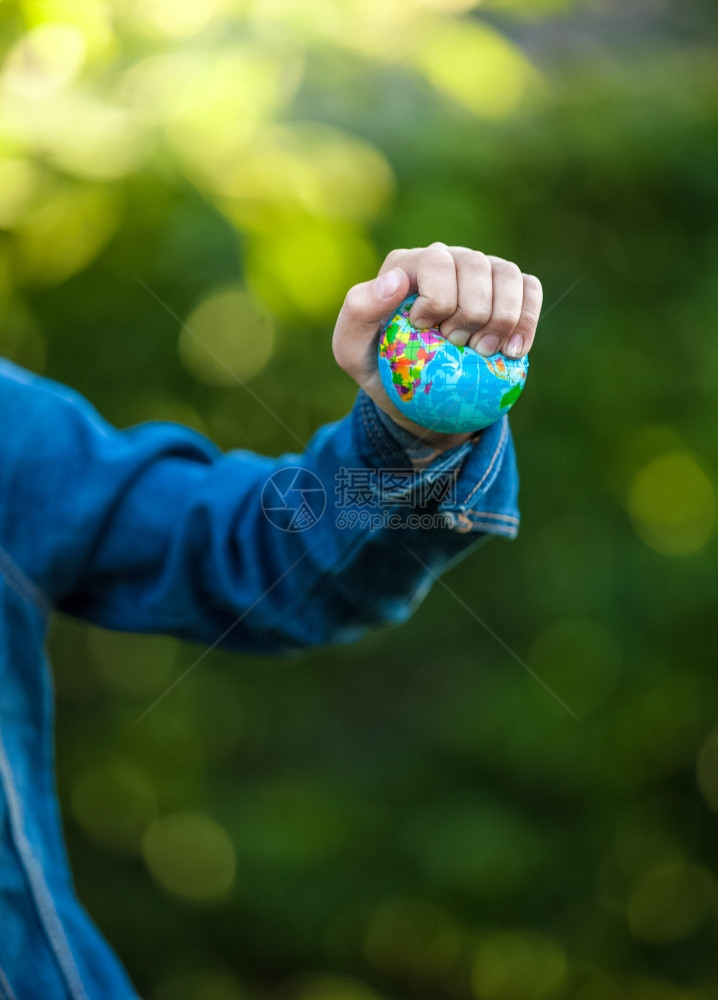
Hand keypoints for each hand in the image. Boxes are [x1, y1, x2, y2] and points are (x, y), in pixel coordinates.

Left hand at [332, 242, 542, 448]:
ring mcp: (482, 273)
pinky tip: (514, 352)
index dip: (438, 298)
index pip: (436, 261)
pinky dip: (527, 321)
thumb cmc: (382, 369)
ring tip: (485, 352)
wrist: (419, 396)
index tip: (427, 331)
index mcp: (410, 264)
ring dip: (502, 318)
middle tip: (456, 346)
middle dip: (471, 313)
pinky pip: (530, 290)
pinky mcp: (510, 292)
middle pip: (476, 265)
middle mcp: (449, 259)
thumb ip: (359, 312)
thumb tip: (396, 280)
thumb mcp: (351, 350)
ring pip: (508, 275)